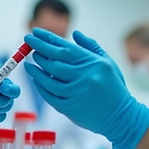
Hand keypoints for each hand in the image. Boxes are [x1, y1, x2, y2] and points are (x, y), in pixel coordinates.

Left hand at [23, 28, 148, 148]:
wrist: (121, 116)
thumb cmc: (113, 87)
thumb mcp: (107, 63)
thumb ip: (90, 47)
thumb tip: (74, 33)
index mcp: (94, 63)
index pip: (66, 47)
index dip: (48, 39)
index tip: (35, 32)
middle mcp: (85, 77)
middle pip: (55, 61)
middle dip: (38, 49)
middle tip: (28, 41)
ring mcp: (76, 93)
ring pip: (49, 78)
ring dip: (36, 68)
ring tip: (29, 61)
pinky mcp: (70, 108)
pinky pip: (50, 95)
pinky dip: (41, 86)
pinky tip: (36, 79)